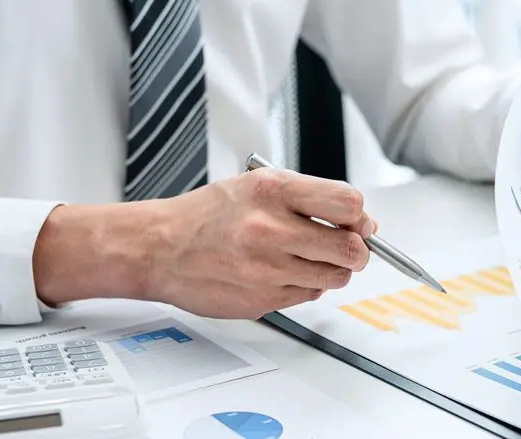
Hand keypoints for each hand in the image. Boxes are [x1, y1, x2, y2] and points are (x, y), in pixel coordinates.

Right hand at [33, 169, 375, 319]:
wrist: (160, 248)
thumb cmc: (207, 215)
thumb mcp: (256, 186)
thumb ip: (309, 198)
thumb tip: (361, 221)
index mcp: (272, 191)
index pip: (348, 204)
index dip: (359, 216)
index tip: (357, 221)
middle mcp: (270, 230)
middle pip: (350, 248)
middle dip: (356, 249)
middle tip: (347, 246)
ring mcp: (267, 269)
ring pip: (335, 277)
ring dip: (332, 270)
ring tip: (308, 257)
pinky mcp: (262, 300)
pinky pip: (308, 295)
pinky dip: (305, 285)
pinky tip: (282, 271)